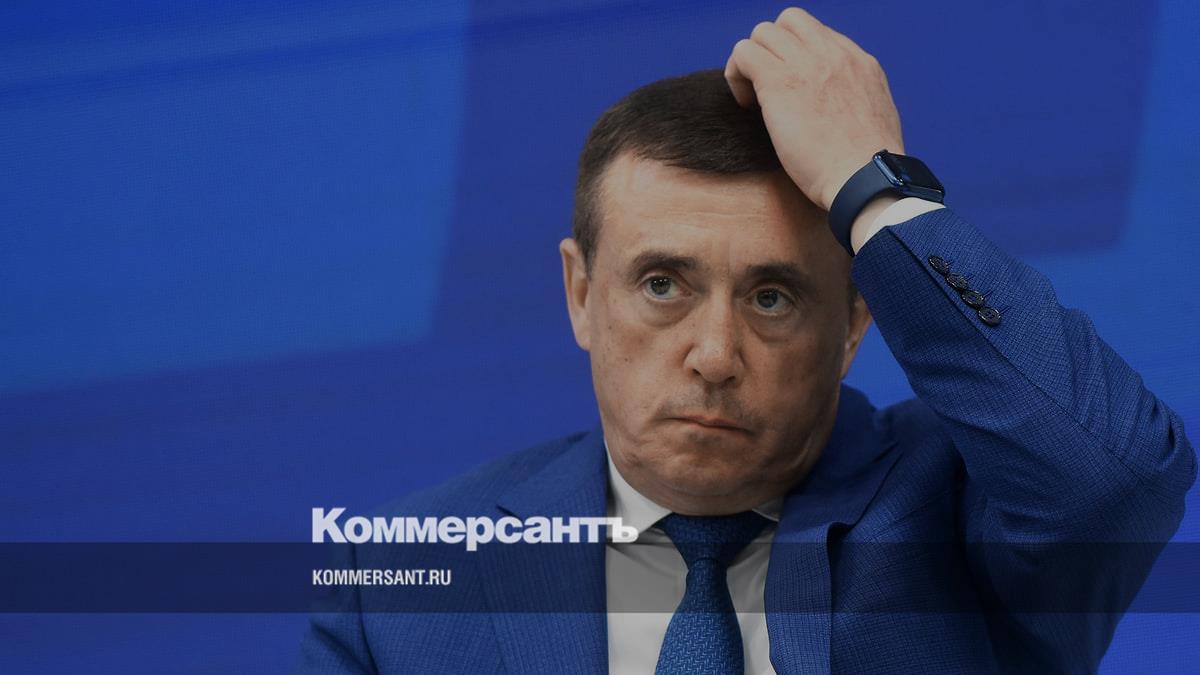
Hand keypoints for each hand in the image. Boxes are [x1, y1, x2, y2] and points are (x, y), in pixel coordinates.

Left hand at [724, 7, 903, 211]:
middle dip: (773, 50)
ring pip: (762, 33)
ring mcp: (806, 64)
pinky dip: (736, 75)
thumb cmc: (865, 168)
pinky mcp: (779, 81)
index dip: (797, 57)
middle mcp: (833, 54)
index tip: (793, 90)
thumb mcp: (872, 119)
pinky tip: (747, 106)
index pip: (817, 34)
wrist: (864, 178)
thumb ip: (852, 100)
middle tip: (768, 89)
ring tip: (754, 99)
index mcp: (858, 63)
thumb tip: (834, 106)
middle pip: (789, 22)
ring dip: (751, 63)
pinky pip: (743, 53)